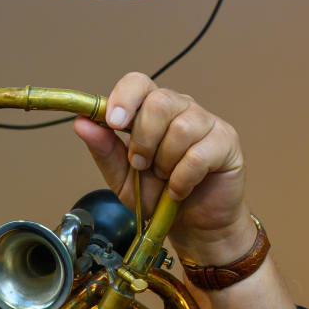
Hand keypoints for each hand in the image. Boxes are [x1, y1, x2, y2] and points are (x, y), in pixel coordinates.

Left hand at [73, 71, 252, 262]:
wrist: (193, 225)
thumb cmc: (158, 196)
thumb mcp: (121, 177)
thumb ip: (104, 150)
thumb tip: (82, 123)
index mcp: (150, 110)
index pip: (138, 83)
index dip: (124, 98)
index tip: (114, 122)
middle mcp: (180, 108)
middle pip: (159, 102)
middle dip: (143, 139)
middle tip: (141, 165)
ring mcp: (206, 122)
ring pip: (181, 128)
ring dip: (165, 162)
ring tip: (164, 178)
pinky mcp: (226, 141)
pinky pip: (199, 154)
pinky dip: (182, 178)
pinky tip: (180, 189)